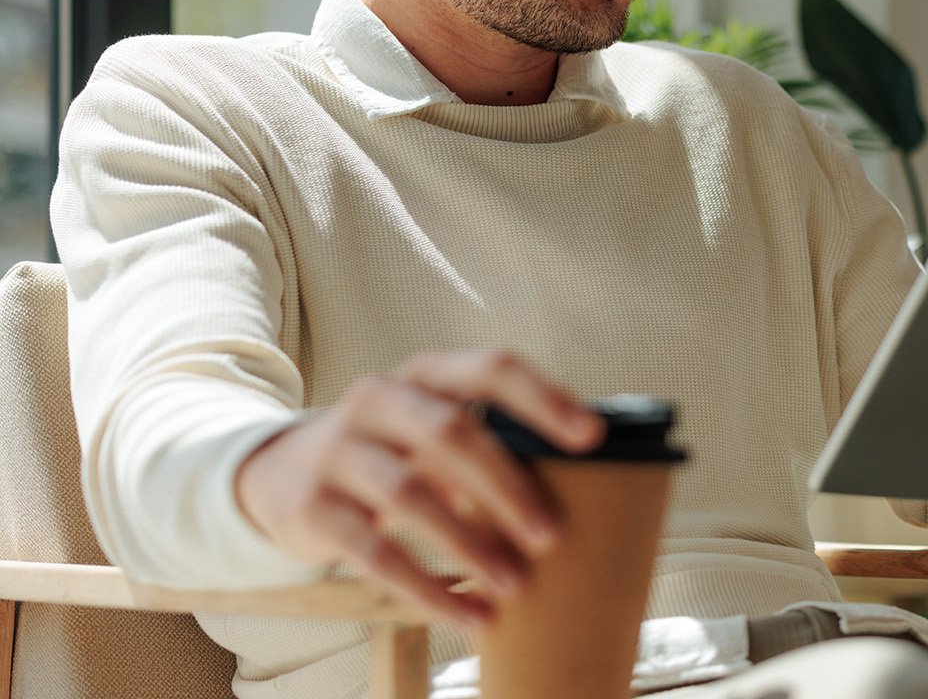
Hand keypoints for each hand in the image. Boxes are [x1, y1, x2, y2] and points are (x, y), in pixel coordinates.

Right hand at [234, 351, 603, 628]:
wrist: (281, 473)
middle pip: (451, 432)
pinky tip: (465, 614)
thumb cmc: (393, 451)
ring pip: (411, 494)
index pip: (490, 369)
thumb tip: (581, 489)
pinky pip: (375, 552)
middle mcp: (378, 400)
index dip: (543, 398)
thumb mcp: (432, 430)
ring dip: (469, 544)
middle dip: (506, 486)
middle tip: (552, 535)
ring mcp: (339, 450)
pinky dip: (426, 588)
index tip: (591, 436)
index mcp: (425, 374)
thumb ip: (490, 443)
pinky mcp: (313, 507)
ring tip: (514, 585)